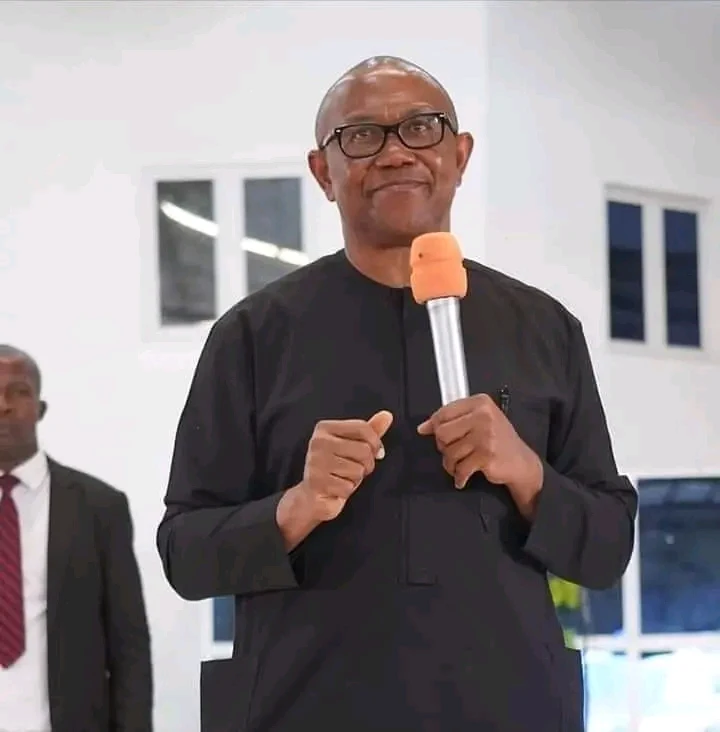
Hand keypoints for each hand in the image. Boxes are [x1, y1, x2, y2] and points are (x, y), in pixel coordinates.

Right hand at [299, 411, 393, 520]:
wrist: (313, 497)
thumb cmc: (336, 469)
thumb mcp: (354, 447)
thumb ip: (370, 431)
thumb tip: (387, 415)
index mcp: (325, 428)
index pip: (362, 427)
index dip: (375, 443)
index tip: (376, 452)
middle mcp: (318, 442)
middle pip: (364, 450)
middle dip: (366, 464)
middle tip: (354, 469)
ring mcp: (316, 461)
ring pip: (358, 470)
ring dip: (355, 479)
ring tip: (342, 478)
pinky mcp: (317, 482)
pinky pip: (348, 487)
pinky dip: (346, 491)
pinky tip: (336, 488)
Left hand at [417, 395, 541, 507]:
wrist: (521, 462)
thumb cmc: (497, 440)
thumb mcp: (477, 422)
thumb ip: (451, 420)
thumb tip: (423, 427)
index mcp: (480, 403)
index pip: (443, 412)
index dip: (434, 425)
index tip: (431, 432)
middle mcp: (483, 416)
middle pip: (442, 432)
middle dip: (443, 446)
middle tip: (453, 451)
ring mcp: (486, 436)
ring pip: (449, 452)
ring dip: (451, 463)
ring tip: (460, 464)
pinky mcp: (487, 455)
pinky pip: (461, 468)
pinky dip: (459, 476)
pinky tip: (463, 477)